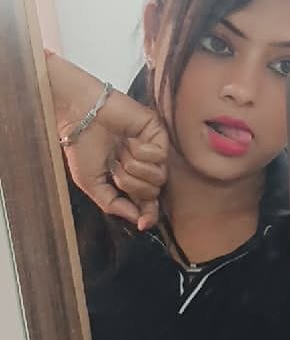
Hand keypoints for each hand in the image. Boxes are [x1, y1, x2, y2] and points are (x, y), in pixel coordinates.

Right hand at [46, 52, 167, 230]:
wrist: (79, 117)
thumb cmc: (82, 147)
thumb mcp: (92, 184)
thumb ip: (113, 205)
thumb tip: (138, 221)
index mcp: (129, 178)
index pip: (147, 203)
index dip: (148, 214)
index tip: (144, 223)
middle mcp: (144, 166)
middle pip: (152, 192)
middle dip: (130, 183)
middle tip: (114, 165)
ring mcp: (153, 150)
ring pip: (158, 177)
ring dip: (133, 167)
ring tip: (120, 150)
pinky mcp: (158, 134)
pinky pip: (160, 156)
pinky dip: (141, 151)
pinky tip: (130, 139)